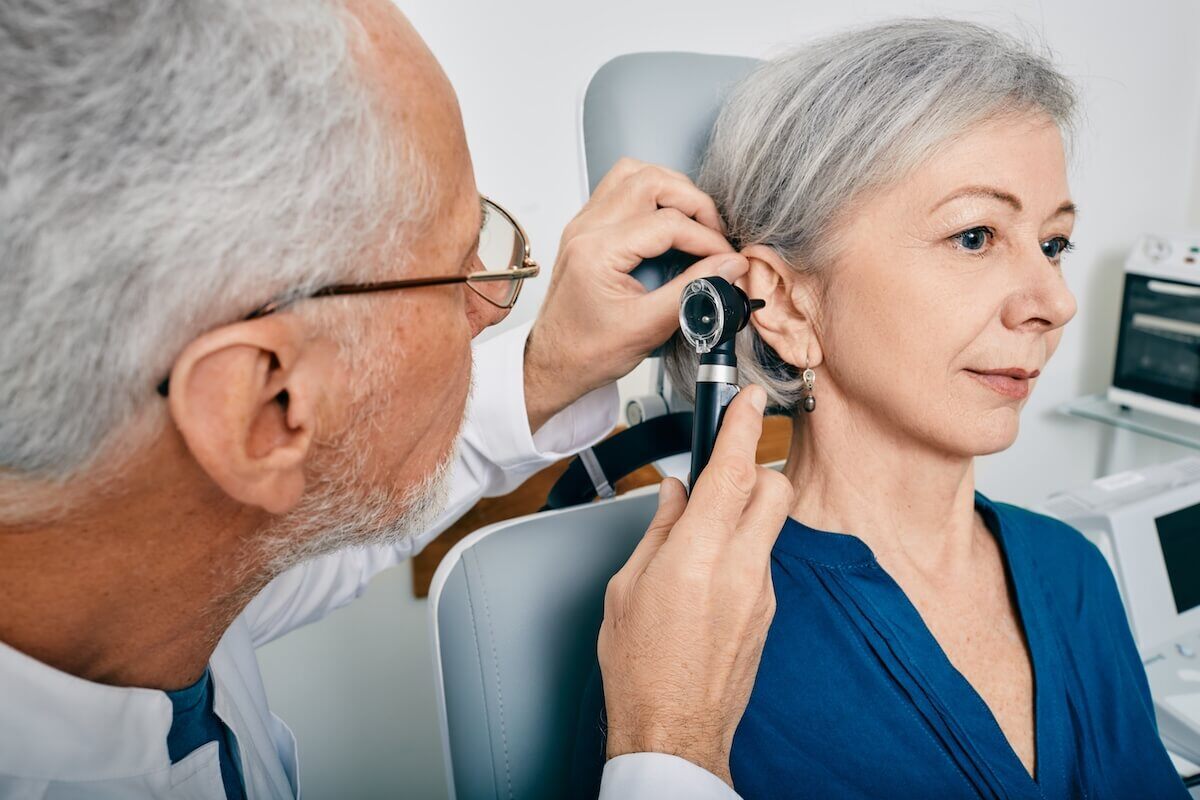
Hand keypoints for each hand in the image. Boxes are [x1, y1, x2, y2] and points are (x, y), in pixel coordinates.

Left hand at [523, 158, 748, 431]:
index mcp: (597, 251)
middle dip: (693, 202)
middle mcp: (586, 229)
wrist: (554, 363)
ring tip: (694, 222)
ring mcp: (583, 225)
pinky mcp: (586, 229)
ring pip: (633, 174)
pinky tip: (668, 224)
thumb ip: (694, 291)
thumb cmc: (587, 351)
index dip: (706, 238)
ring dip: (670, 190)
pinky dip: (651, 197)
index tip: (727, 259)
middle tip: (714, 234)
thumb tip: (730, 267)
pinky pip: (620, 190)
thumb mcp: (649, 327)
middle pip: (650, 181)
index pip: (667, 223)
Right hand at [597, 385, 792, 785]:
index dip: (741, 425)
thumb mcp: (629, 587)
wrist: (675, 732)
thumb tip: (675, 494)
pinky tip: (707, 576)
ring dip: (743, 513)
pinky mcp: (769, 613)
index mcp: (699, 556)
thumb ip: (659, 530)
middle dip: (753, 467)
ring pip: (769, 526)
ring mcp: (762, 593)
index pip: (732, 471)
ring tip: (700, 537)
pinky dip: (741, 551)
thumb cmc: (641, 668)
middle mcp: (741, 569)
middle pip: (772, 489)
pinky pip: (762, 561)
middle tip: (723, 469)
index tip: (746, 397)